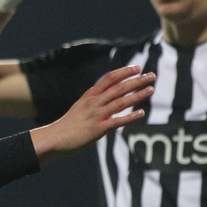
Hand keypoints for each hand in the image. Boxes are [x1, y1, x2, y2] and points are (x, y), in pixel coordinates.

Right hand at [33, 66, 153, 162]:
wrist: (54, 138)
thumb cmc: (68, 125)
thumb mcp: (80, 107)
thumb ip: (95, 102)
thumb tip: (110, 100)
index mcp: (89, 96)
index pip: (109, 78)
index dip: (124, 72)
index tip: (137, 68)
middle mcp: (94, 103)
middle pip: (119, 88)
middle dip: (137, 80)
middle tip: (152, 75)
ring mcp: (96, 115)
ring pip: (121, 102)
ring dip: (137, 95)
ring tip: (151, 89)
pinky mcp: (98, 129)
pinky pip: (117, 121)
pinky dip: (130, 117)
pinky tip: (142, 113)